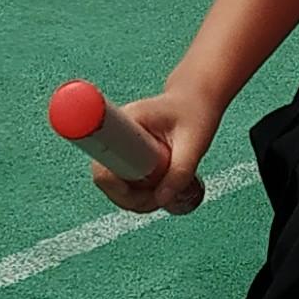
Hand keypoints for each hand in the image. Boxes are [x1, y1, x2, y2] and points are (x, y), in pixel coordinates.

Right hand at [92, 91, 218, 215]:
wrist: (196, 98)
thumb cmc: (195, 113)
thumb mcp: (194, 143)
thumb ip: (180, 171)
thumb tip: (161, 200)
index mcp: (125, 122)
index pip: (103, 159)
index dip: (113, 183)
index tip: (137, 192)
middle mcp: (115, 134)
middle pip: (104, 177)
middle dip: (129, 197)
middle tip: (159, 199)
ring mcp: (119, 146)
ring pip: (113, 184)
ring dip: (135, 199)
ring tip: (164, 195)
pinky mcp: (126, 155)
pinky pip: (123, 182)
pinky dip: (138, 194)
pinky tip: (159, 192)